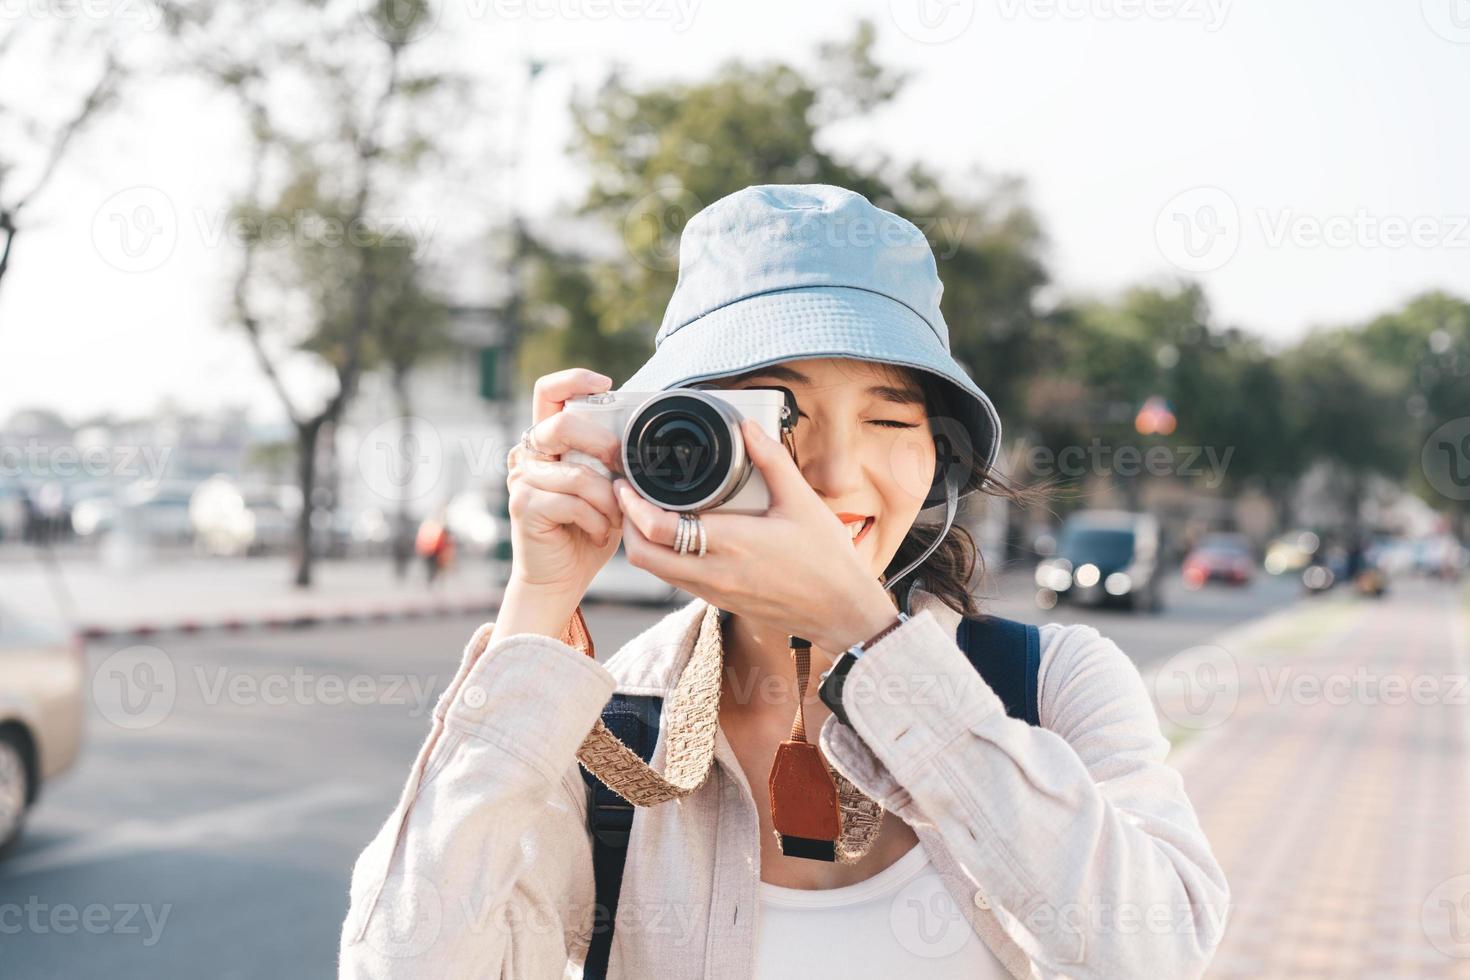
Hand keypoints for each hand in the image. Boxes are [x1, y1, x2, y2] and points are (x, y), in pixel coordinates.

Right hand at [504, 368, 625, 598]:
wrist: (560, 577)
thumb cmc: (587, 529)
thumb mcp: (605, 486)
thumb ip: (609, 459)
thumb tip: (643, 435)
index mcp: (546, 441)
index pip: (548, 391)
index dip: (574, 380)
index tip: (605, 384)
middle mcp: (527, 454)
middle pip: (562, 427)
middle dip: (604, 446)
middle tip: (624, 471)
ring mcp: (521, 479)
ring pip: (578, 474)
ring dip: (608, 501)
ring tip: (615, 519)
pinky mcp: (523, 506)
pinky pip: (573, 503)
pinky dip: (597, 521)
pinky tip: (599, 534)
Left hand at [614, 417, 898, 654]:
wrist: (842, 612)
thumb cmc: (827, 559)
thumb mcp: (803, 502)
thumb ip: (772, 461)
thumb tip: (748, 428)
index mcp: (733, 543)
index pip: (661, 530)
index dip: (633, 506)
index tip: (626, 483)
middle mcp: (715, 572)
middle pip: (643, 555)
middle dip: (626, 525)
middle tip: (628, 496)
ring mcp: (714, 591)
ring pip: (655, 571)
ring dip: (642, 542)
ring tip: (645, 511)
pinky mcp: (719, 600)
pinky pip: (675, 579)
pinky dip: (662, 557)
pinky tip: (675, 534)